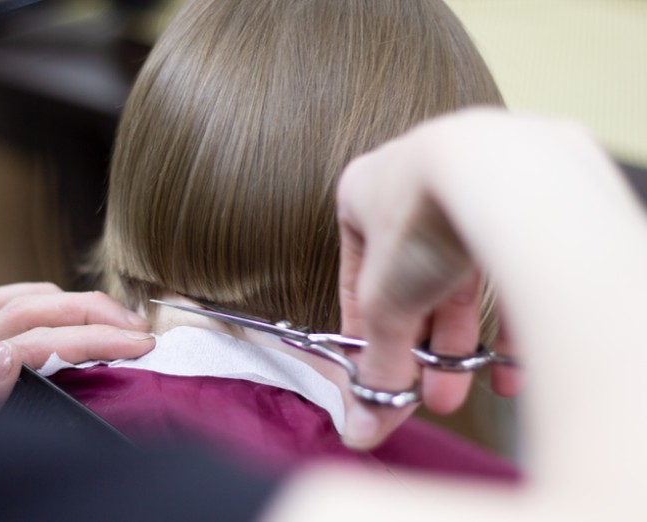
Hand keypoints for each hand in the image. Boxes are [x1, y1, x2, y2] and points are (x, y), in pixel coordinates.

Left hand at [0, 282, 153, 410]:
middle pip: (36, 309)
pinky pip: (18, 297)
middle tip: (141, 331)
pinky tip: (84, 315)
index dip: (93, 340)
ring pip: (29, 297)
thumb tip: (5, 357)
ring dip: (79, 304)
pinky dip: (56, 300)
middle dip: (95, 314)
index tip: (137, 346)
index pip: (39, 342)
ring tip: (121, 321)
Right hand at [335, 109, 634, 448]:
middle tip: (430, 392)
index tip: (379, 376)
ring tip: (468, 386)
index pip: (356, 277)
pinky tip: (511, 360)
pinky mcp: (521, 197)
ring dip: (462, 339)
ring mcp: (468, 185)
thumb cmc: (421, 215)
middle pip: (413, 280)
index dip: (368, 335)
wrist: (501, 171)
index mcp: (363, 193)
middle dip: (422, 346)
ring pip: (460, 275)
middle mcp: (414, 184)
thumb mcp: (384, 302)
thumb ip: (376, 362)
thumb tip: (362, 422)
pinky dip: (506, 313)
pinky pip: (509, 264)